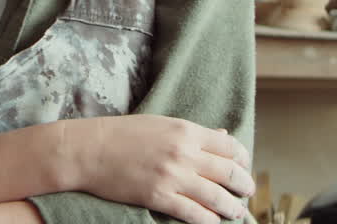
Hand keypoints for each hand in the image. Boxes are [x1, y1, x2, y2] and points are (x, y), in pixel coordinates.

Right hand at [67, 115, 254, 223]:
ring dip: (231, 207)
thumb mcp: (162, 124)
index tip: (244, 167)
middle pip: (229, 172)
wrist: (89, 150)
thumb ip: (194, 132)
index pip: (229, 147)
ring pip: (216, 196)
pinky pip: (193, 213)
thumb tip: (223, 136)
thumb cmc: (123, 134)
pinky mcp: (158, 197)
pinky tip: (212, 222)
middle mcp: (183, 153)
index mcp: (185, 131)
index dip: (243, 160)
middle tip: (247, 192)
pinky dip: (208, 220)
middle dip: (244, 185)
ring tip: (235, 211)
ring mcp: (171, 176)